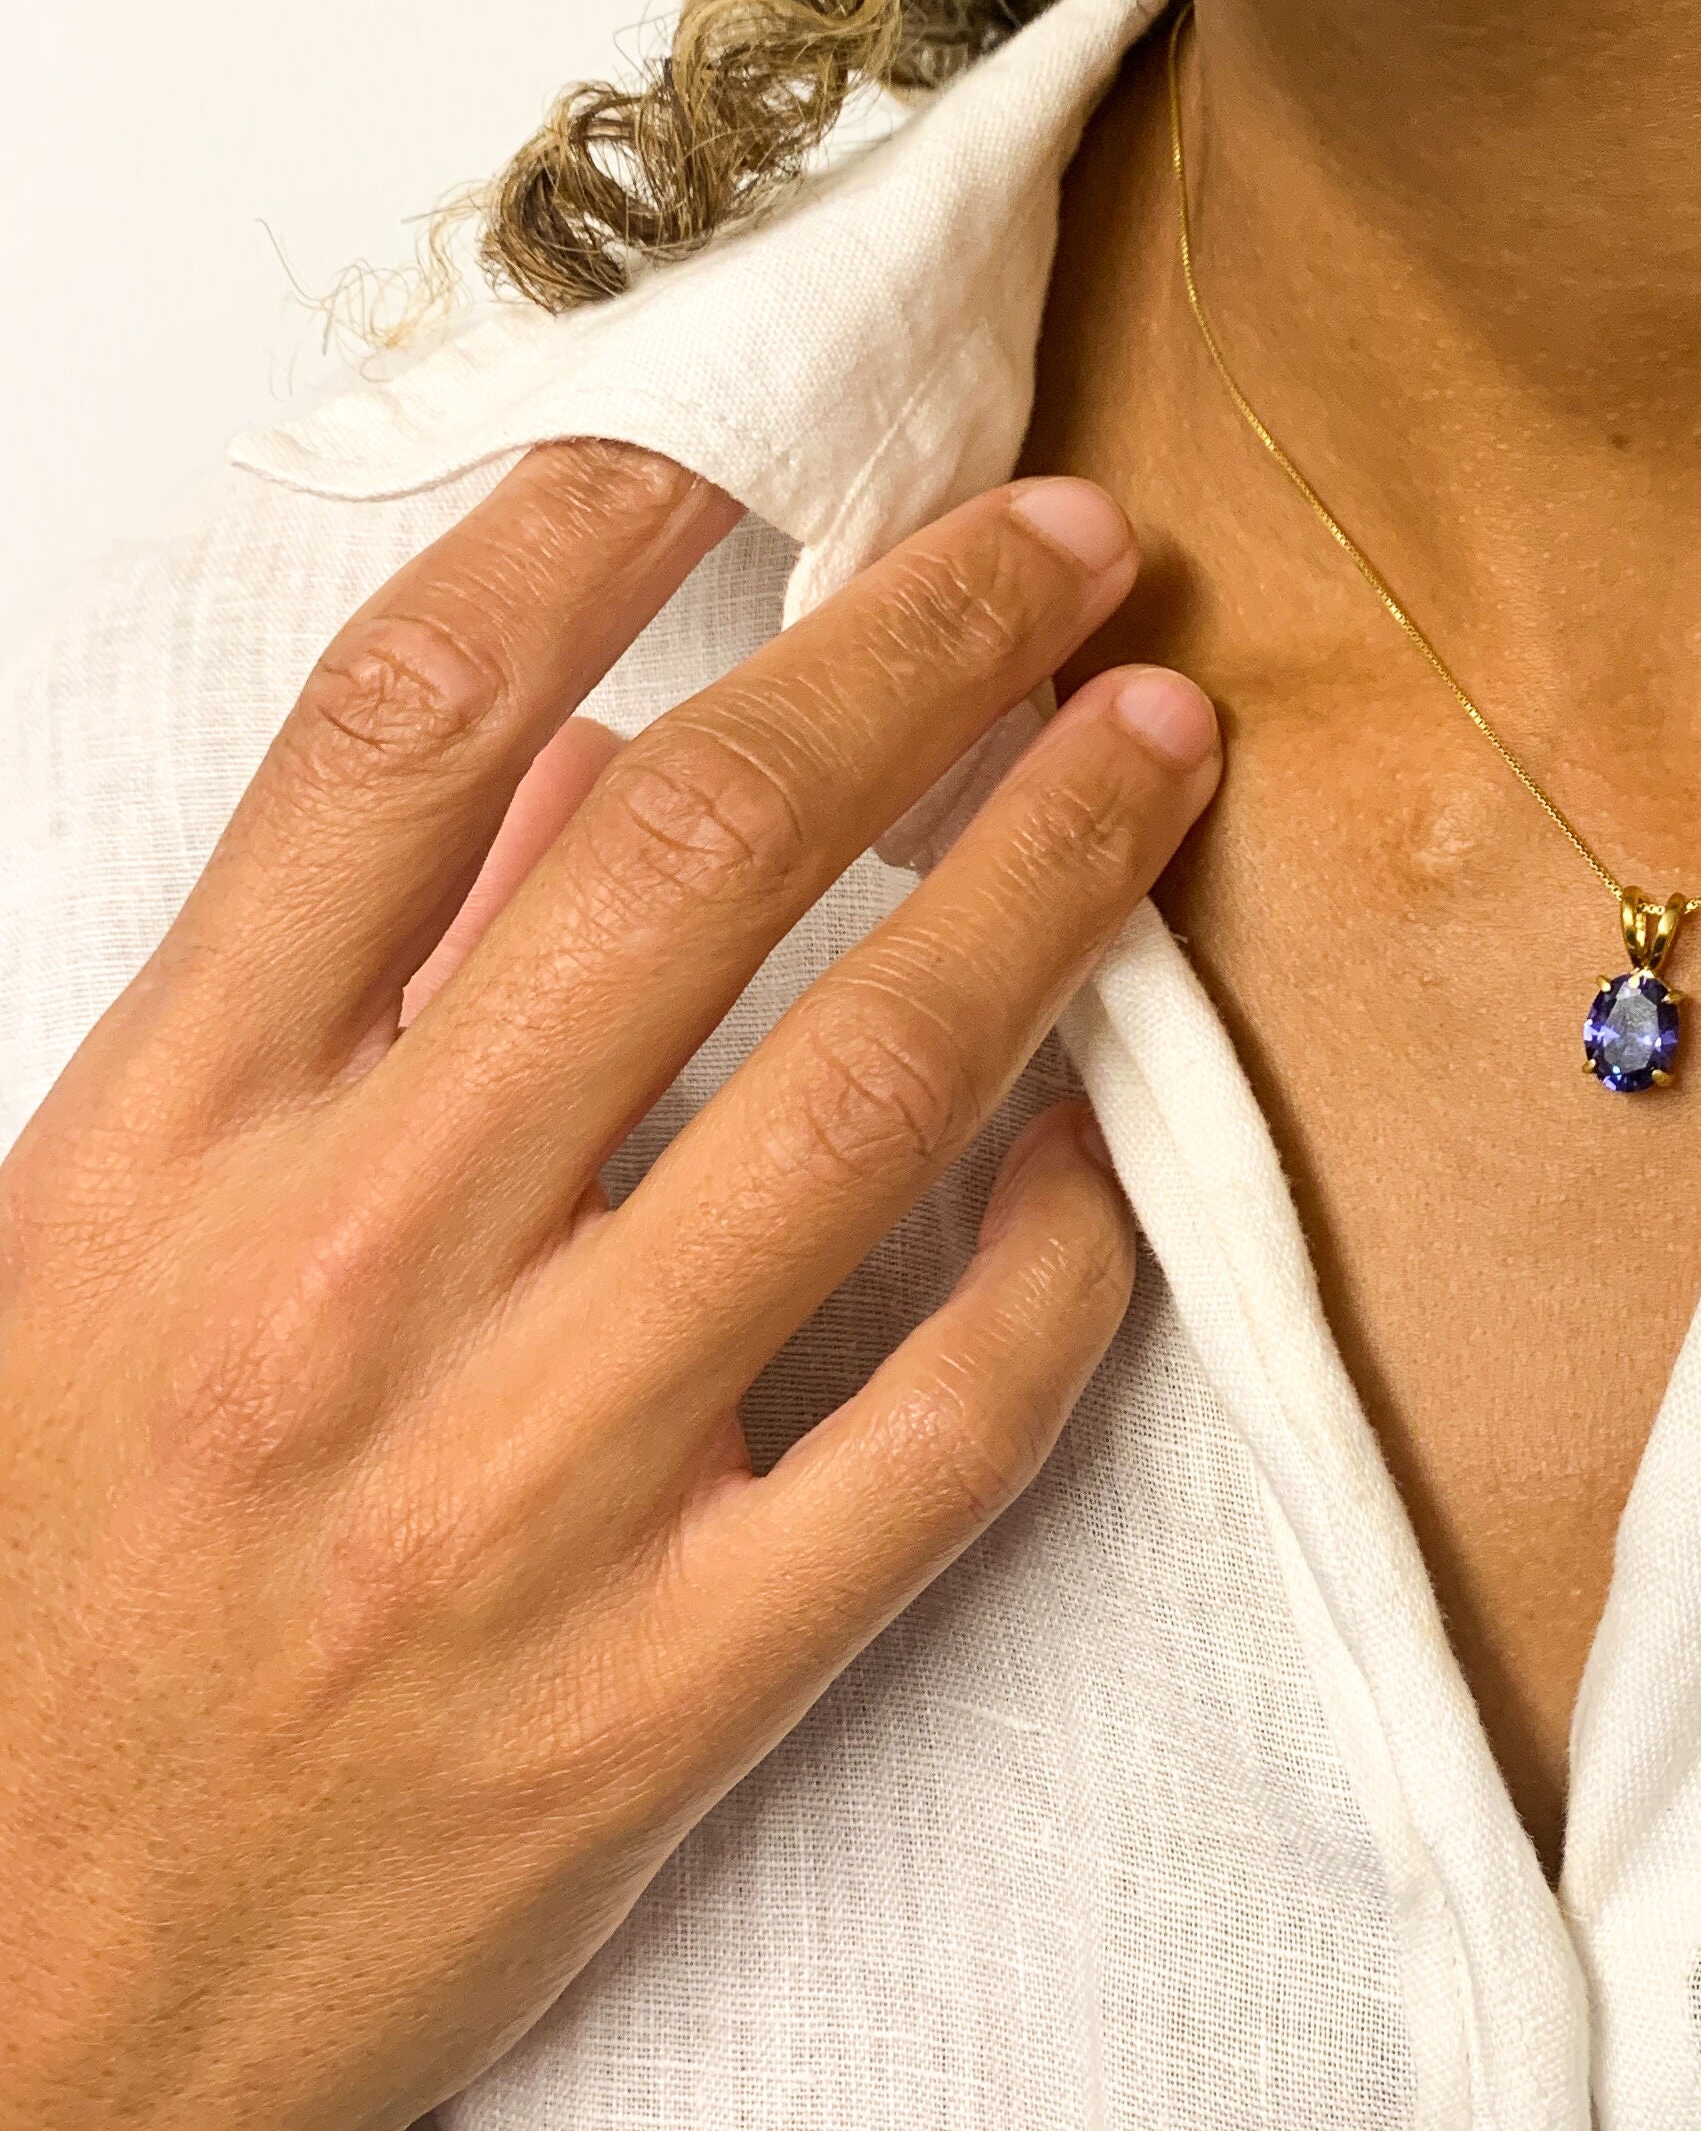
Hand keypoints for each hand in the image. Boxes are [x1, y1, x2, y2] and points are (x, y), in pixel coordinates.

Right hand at [0, 442, 1218, 2130]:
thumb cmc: (37, 1597)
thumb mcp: (85, 1248)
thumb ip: (319, 995)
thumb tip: (565, 765)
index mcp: (167, 1147)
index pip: (403, 734)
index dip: (597, 533)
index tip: (753, 445)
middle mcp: (351, 1281)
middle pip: (693, 854)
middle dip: (917, 651)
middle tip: (1070, 542)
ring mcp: (524, 1487)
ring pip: (869, 1094)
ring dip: (1050, 882)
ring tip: (1158, 738)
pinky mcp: (666, 1685)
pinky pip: (948, 1412)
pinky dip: (1070, 1248)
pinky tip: (1123, 1133)